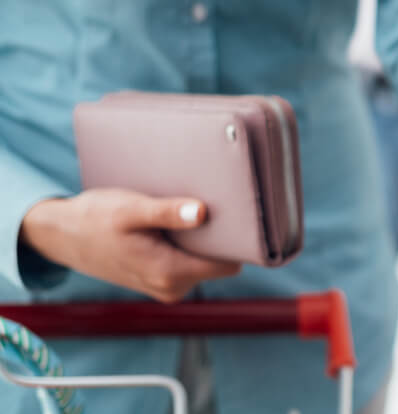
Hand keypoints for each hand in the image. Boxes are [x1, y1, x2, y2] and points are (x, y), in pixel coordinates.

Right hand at [19, 190, 241, 302]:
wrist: (64, 235)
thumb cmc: (95, 218)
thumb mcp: (131, 209)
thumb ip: (167, 213)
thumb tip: (202, 213)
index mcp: (169, 274)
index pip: (228, 263)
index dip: (237, 240)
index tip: (239, 214)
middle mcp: (172, 287)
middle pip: (220, 261)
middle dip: (220, 236)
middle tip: (211, 204)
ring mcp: (167, 286)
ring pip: (205, 261)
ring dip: (202, 239)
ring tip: (188, 211)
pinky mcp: (162, 280)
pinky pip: (190, 261)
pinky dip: (188, 243)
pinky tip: (176, 223)